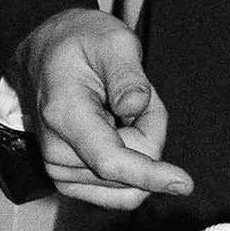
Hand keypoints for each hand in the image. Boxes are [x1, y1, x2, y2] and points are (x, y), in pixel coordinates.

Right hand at [12, 8, 193, 209]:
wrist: (46, 55)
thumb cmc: (81, 45)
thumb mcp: (113, 41)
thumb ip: (127, 74)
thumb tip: (135, 106)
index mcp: (64, 115)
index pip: (110, 160)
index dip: (149, 174)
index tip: (183, 184)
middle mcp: (55, 151)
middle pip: (132, 167)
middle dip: (148, 131)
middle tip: (133, 93)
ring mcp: (59, 170)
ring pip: (130, 180)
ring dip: (139, 142)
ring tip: (119, 105)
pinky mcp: (68, 180)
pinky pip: (120, 189)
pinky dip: (131, 160)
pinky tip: (116, 126)